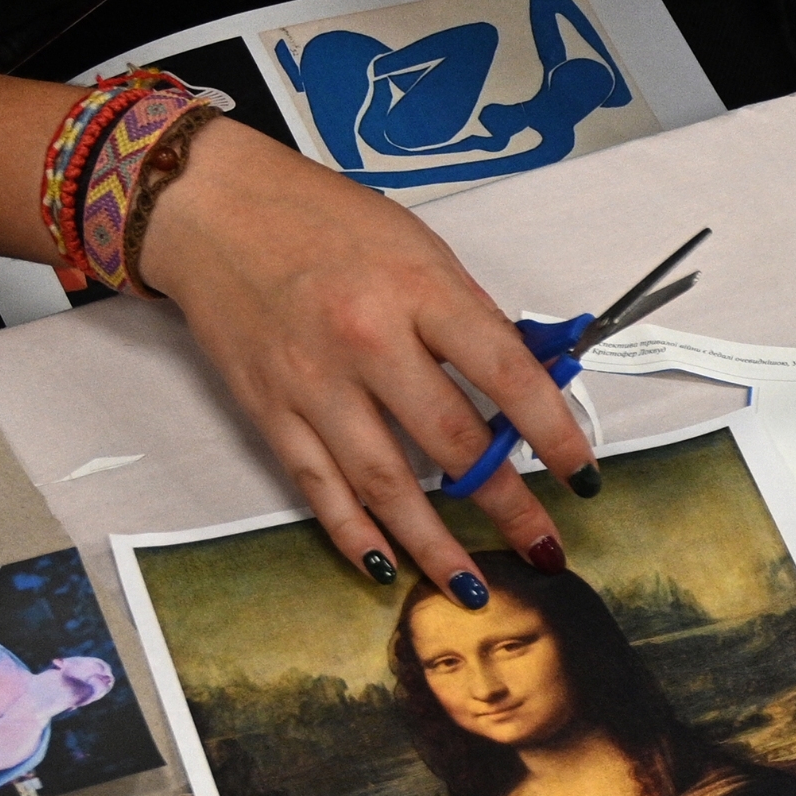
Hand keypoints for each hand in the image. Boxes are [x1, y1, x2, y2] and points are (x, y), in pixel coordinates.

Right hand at [135, 120, 593, 591]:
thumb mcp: (419, 248)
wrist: (214, 208)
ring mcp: (312, 383)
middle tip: (544, 545)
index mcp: (418, 291)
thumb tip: (528, 381)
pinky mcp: (269, 410)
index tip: (582, 474)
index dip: (553, 432)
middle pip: (450, 442)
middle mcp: (366, 341)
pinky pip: (319, 488)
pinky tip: (386, 566)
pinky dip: (353, 534)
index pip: (506, 374)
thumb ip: (470, 317)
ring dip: (434, 545)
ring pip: (384, 484)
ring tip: (476, 587)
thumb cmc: (325, 221)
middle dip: (505, 504)